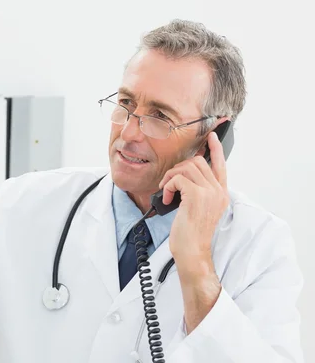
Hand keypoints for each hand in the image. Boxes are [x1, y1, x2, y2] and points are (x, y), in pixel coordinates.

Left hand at [158, 132, 229, 264]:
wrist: (192, 251)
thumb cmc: (190, 234)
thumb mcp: (197, 209)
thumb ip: (197, 191)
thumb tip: (183, 177)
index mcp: (220, 194)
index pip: (220, 165)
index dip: (216, 149)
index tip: (210, 136)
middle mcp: (218, 191)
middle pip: (197, 162)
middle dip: (178, 168)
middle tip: (168, 183)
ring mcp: (209, 193)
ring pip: (186, 167)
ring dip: (170, 177)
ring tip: (166, 191)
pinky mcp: (196, 196)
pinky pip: (177, 178)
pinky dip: (167, 186)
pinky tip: (166, 200)